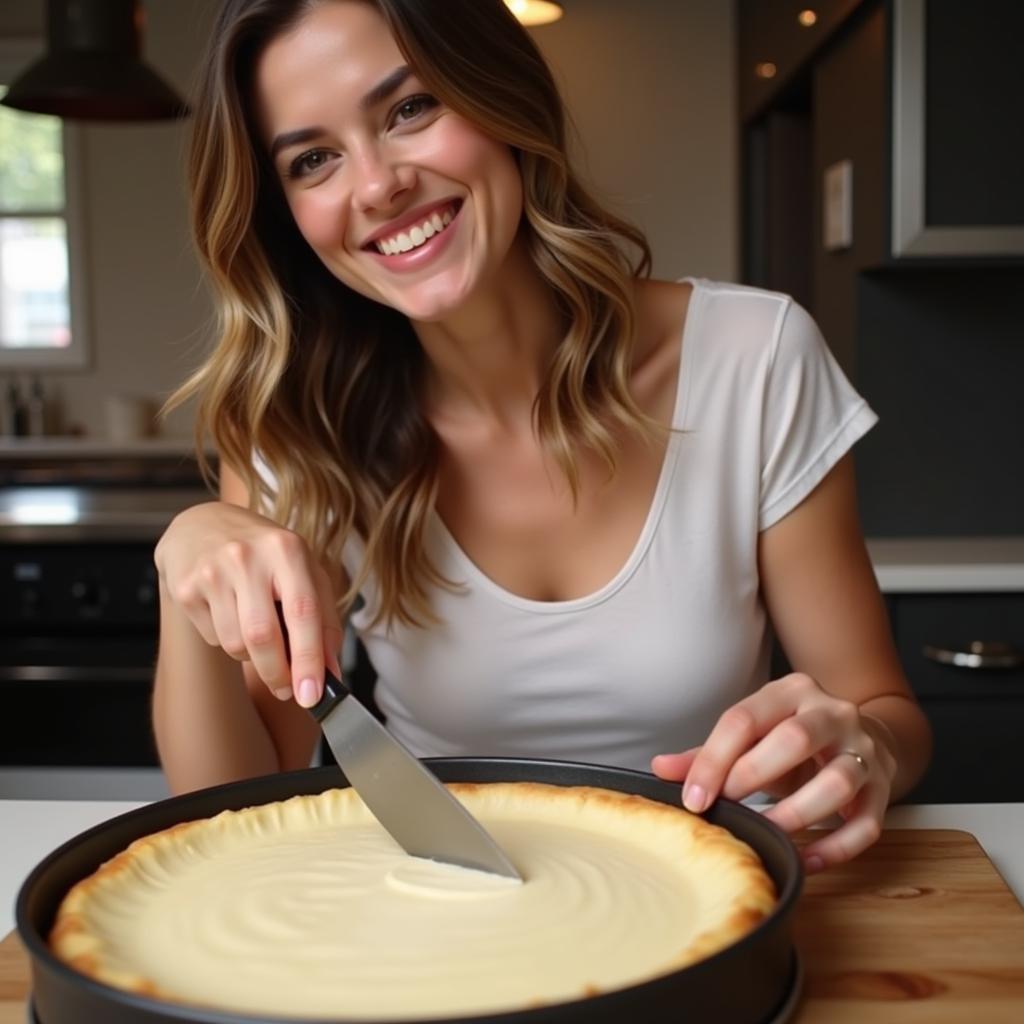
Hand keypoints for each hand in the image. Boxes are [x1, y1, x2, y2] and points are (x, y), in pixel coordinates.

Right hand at [154, 501, 342, 704]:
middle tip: (289, 691)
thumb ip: (325, 620)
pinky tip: (230, 614)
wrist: (202, 526)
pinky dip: (228, 641)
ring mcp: (212, 571)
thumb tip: (330, 672)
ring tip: (258, 631)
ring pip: (236, 644)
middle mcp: (247, 557)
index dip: (308, 659)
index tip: (312, 696)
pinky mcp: (185, 588)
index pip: (302, 611)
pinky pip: (213, 638)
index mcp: (287, 549)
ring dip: (253, 656)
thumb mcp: (305, 572)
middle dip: (279, 674)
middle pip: (263, 636)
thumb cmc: (265, 554)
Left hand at [651, 673, 896, 872]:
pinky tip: (807, 860)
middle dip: (754, 775)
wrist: (866, 736)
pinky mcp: (885, 787)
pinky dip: (837, 847)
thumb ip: (709, 752)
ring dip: (798, 814)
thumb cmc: (795, 740)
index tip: (693, 799)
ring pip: (838, 781)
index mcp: (790, 692)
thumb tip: (658, 768)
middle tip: (729, 808)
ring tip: (768, 834)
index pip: (743, 718)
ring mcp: (864, 749)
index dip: (713, 760)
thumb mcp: (754, 734)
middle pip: (795, 738)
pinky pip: (866, 822)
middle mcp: (831, 712)